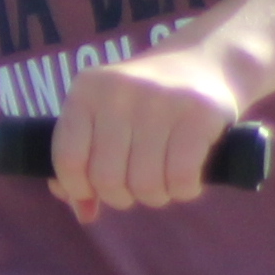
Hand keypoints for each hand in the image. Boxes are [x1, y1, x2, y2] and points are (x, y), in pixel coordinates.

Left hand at [52, 48, 251, 212]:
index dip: (81, 188)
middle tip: (137, 184)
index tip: (97, 190)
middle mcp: (119, 90)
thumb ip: (83, 162)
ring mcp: (160, 99)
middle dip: (123, 196)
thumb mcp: (106, 119)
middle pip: (107, 179)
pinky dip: (184, 191)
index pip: (68, 159)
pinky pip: (180, 179)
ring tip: (164, 180)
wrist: (205, 62)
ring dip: (156, 196)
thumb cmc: (146, 104)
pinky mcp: (199, 112)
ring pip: (145, 185)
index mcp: (86, 91)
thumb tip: (83, 212)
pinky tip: (187, 179)